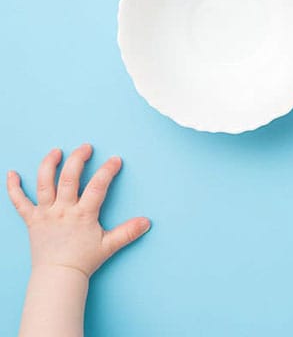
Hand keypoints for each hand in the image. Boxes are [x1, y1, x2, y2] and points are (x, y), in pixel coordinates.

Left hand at [6, 144, 150, 277]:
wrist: (58, 276)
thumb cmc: (83, 261)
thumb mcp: (110, 245)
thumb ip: (128, 232)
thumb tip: (146, 222)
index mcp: (83, 215)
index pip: (98, 186)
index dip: (107, 170)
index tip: (115, 159)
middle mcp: (63, 210)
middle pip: (69, 178)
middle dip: (78, 159)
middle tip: (85, 147)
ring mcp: (45, 214)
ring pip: (44, 184)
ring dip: (49, 164)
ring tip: (56, 151)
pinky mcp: (32, 220)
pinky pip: (19, 202)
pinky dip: (13, 187)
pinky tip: (11, 173)